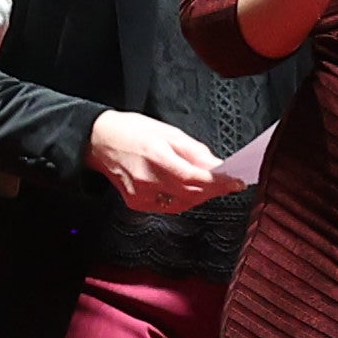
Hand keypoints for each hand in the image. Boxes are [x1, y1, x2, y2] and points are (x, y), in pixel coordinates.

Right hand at [84, 112, 238, 212]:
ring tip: (213, 185)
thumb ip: (194, 151)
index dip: (219, 182)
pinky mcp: (136, 203)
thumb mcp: (168, 132)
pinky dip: (184, 200)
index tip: (237, 182)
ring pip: (183, 203)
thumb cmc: (133, 131)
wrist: (99, 141)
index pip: (195, 177)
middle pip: (191, 193)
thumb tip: (217, 165)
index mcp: (157, 157)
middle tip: (231, 183)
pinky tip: (190, 190)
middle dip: (215, 190)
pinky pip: (168, 206)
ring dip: (201, 196)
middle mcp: (148, 179)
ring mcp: (141, 194)